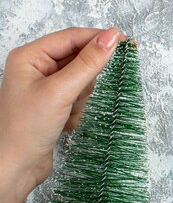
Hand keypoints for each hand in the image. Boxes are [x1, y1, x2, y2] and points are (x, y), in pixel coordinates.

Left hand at [0, 27, 122, 202]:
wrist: (17, 165)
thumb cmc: (27, 128)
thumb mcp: (61, 91)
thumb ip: (89, 63)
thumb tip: (112, 38)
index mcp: (30, 56)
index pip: (71, 37)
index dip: (98, 38)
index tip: (125, 42)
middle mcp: (36, 67)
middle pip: (78, 58)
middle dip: (86, 77)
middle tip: (81, 93)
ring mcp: (45, 86)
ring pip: (82, 79)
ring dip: (83, 96)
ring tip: (69, 112)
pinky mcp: (54, 103)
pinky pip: (79, 96)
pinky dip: (80, 108)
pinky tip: (67, 122)